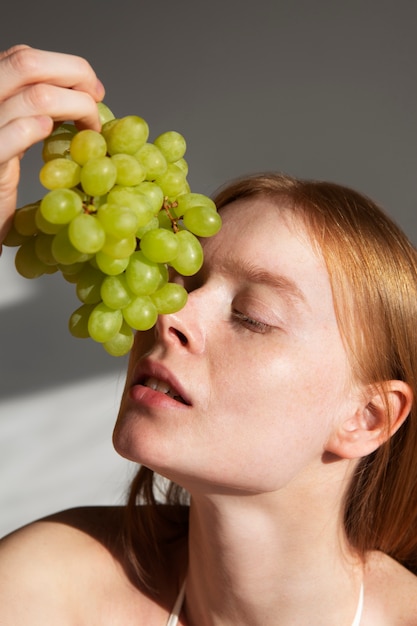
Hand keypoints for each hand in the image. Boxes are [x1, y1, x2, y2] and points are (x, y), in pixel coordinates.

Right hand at [0, 44, 104, 247]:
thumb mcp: (11, 140)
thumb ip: (32, 115)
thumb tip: (79, 97)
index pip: (22, 57)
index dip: (66, 67)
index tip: (93, 90)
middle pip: (27, 63)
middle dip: (75, 76)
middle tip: (97, 101)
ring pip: (35, 97)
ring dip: (76, 108)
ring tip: (91, 130)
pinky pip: (15, 134)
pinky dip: (41, 129)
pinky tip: (53, 135)